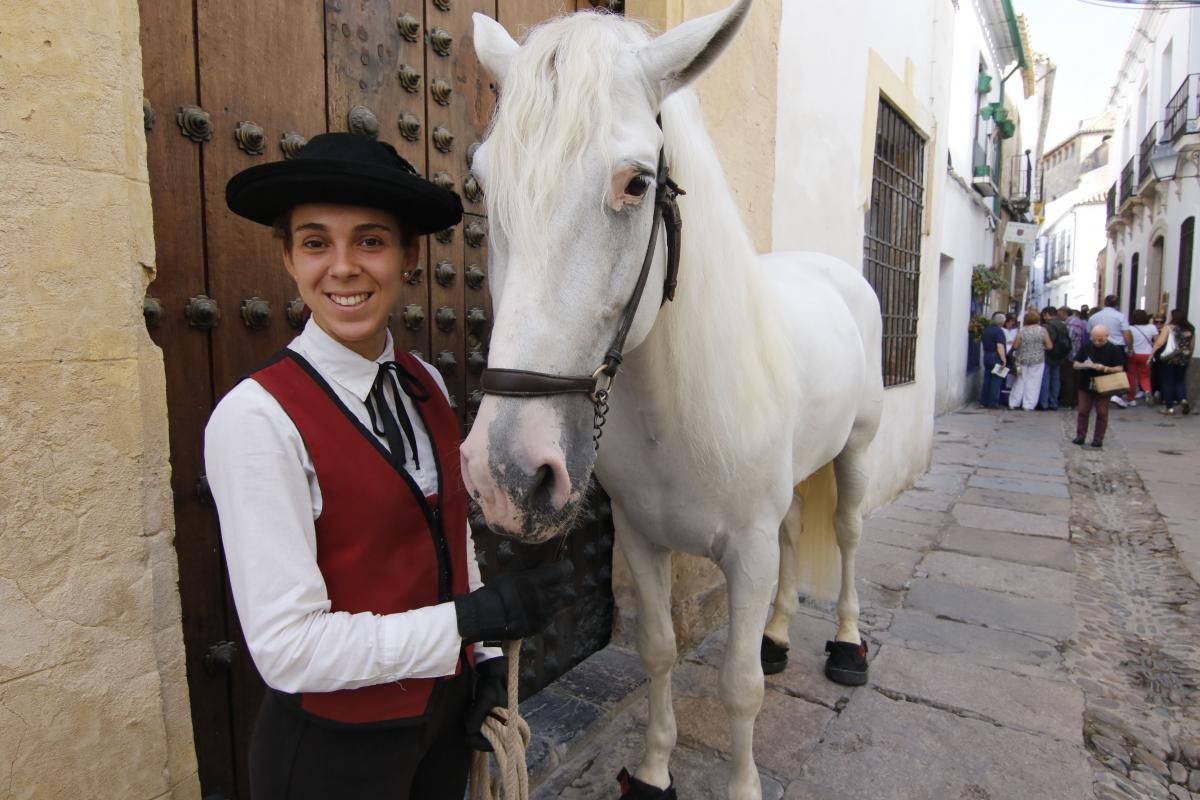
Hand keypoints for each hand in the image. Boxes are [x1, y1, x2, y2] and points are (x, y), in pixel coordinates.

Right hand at [454, 560, 574, 642]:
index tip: (560, 565)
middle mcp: (545, 598)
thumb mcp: (512, 569)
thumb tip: (544, 550)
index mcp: (538, 581)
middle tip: (555, 581)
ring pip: (563, 604)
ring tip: (549, 595)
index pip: (564, 571)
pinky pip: (552, 617)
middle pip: (568, 590)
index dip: (564, 566)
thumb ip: (530, 561)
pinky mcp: (540, 626)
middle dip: (563, 584)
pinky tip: (539, 608)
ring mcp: (544, 614)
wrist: (487, 616)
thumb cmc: (497, 589)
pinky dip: (550, 611)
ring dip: (559, 598)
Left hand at [464, 656, 506, 750]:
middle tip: (467, 719)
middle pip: (486, 739)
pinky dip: (473, 720)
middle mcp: (503, 724)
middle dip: (474, 733)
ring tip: (469, 711)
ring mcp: (496, 719)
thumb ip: (476, 718)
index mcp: (506, 723)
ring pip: (481, 732)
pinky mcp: (490, 714)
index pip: (493, 744)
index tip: (467, 736)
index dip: (479, 743)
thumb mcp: (484, 700)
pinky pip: (480, 724)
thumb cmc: (491, 684)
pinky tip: (471, 710)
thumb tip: (469, 731)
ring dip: (472, 725)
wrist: (492, 670)